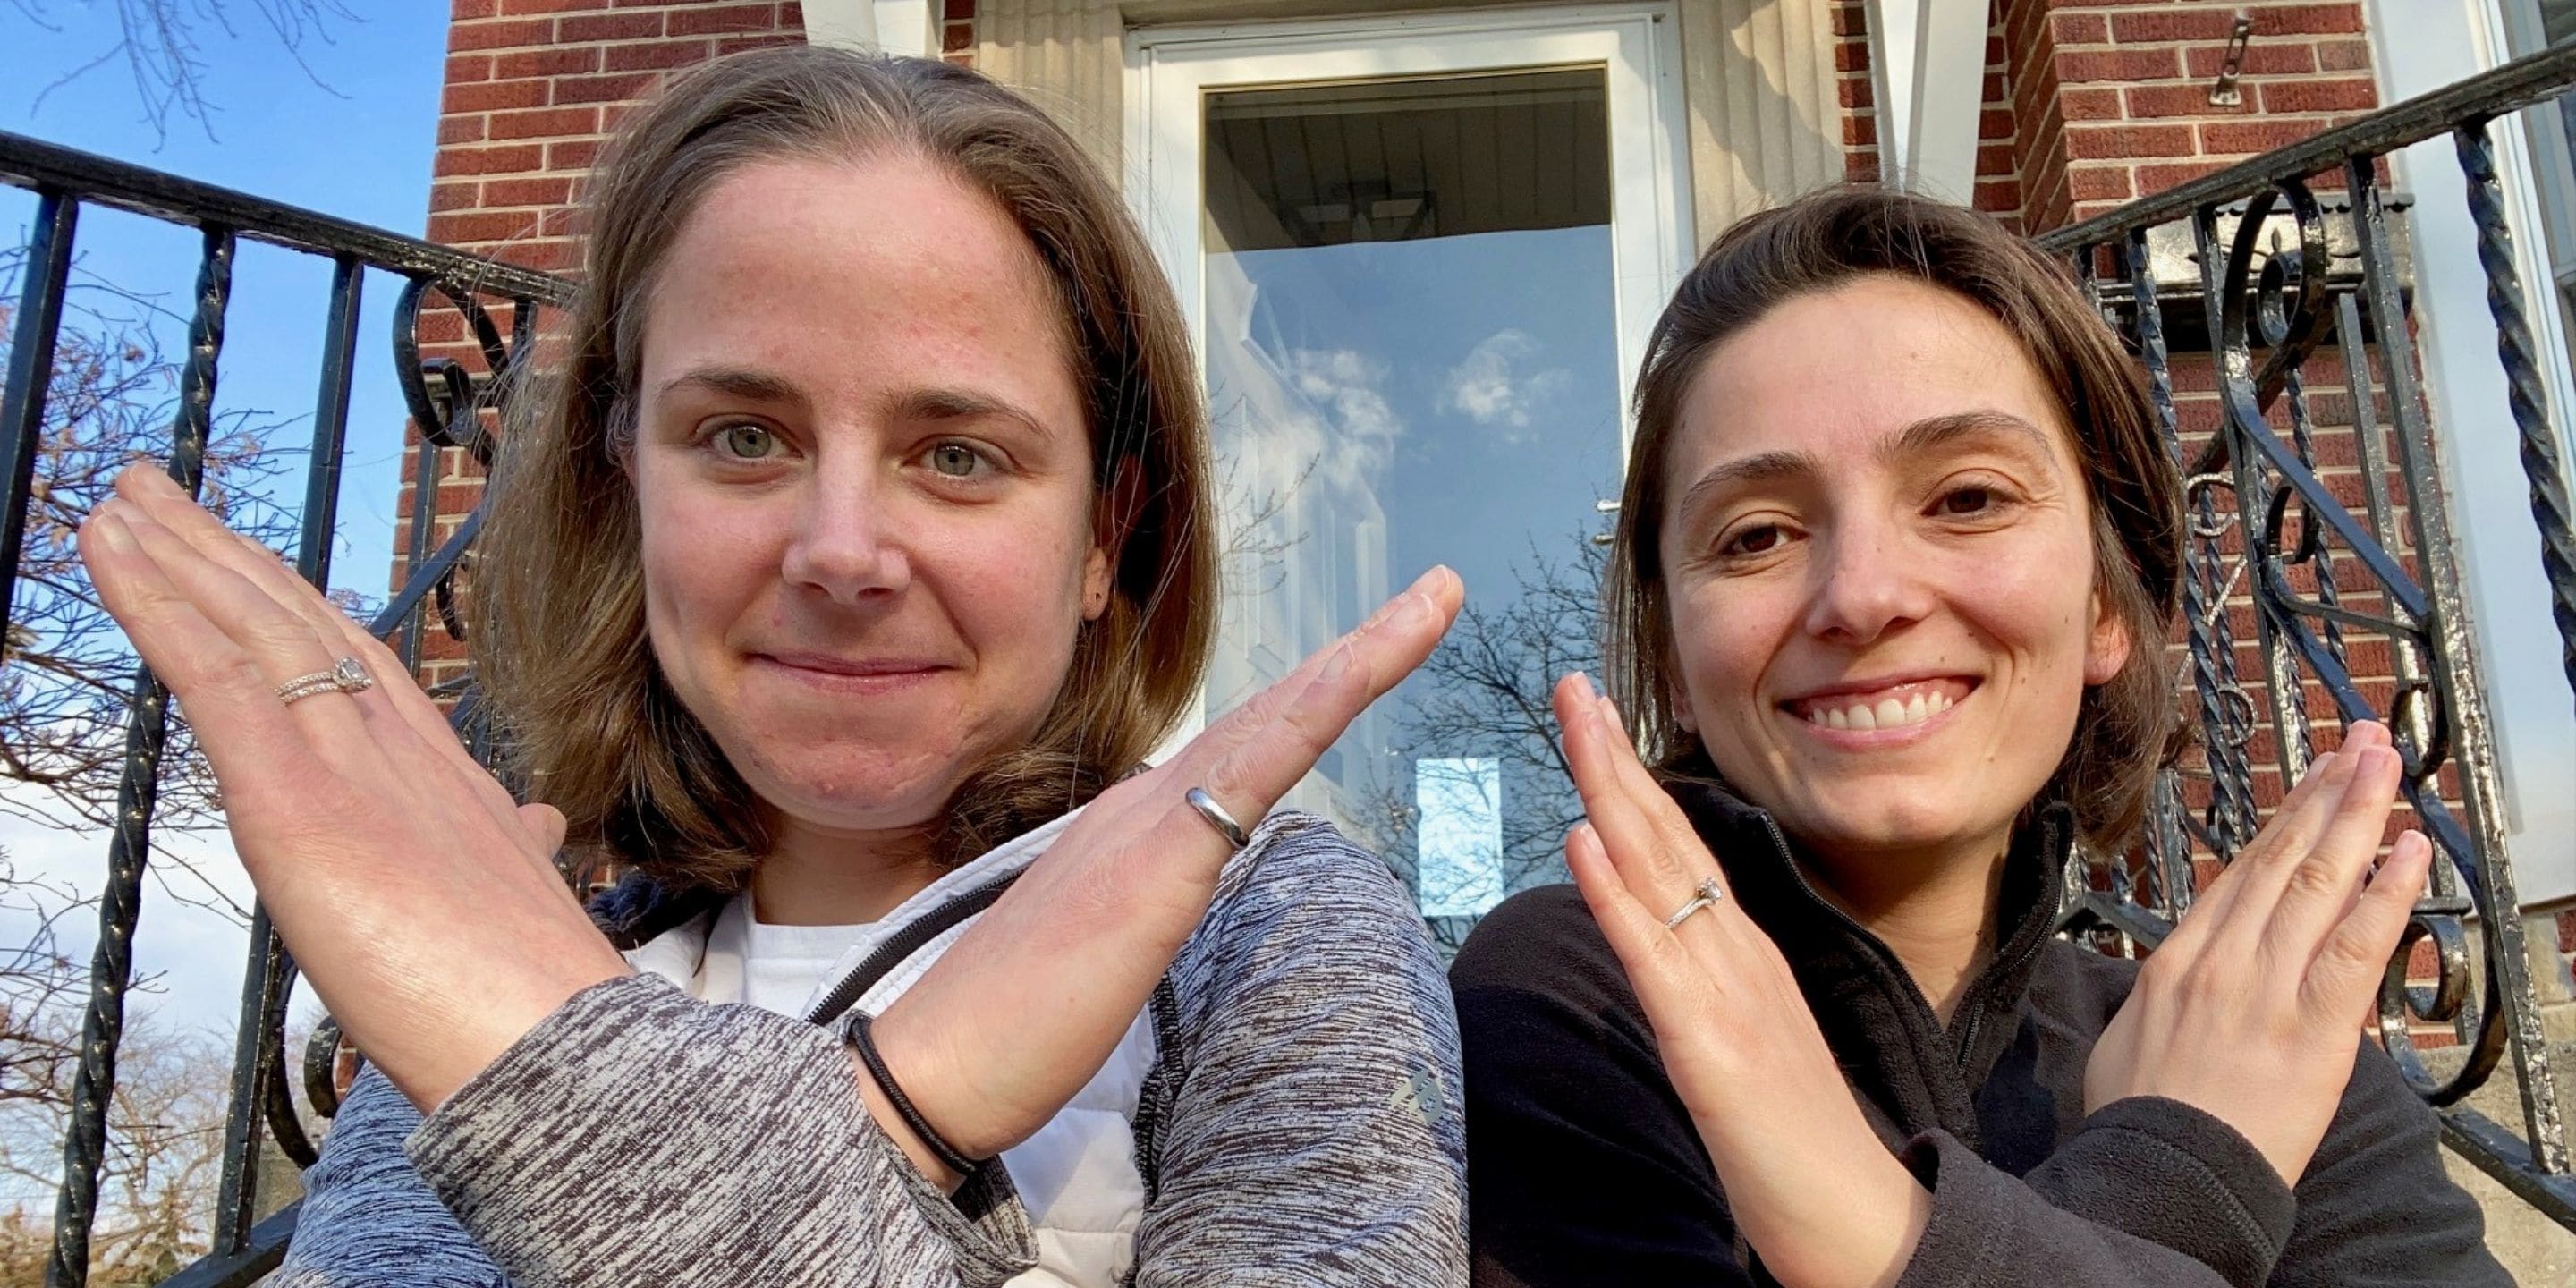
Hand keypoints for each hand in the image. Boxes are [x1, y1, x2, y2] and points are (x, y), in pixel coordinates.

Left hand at [79, 466, 630, 1109]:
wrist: (552, 1037)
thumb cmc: (536, 998)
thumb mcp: (521, 902)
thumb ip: (515, 851)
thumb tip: (535, 825)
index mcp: (444, 776)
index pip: (358, 665)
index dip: (295, 605)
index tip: (246, 563)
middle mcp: (398, 748)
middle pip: (300, 623)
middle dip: (224, 555)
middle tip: (154, 492)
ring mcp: (350, 765)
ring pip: (254, 630)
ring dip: (176, 557)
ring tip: (118, 500)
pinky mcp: (296, 797)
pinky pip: (215, 678)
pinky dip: (157, 606)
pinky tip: (114, 552)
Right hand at [866, 566, 1462, 1179]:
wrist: (935, 1066)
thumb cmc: (1008, 1030)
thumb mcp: (1096, 958)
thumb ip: (1136, 919)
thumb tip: (1159, 910)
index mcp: (1130, 828)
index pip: (1241, 748)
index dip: (1312, 698)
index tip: (1371, 660)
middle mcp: (1142, 803)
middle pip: (1273, 710)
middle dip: (1361, 649)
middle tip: (1441, 592)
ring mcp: (1150, 821)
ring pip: (1279, 717)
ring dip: (1364, 654)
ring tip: (1438, 599)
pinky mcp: (1160, 858)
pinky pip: (1258, 767)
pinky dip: (1320, 706)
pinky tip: (1367, 667)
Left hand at [1552, 673, 1928, 1287]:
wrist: (1861, 1221)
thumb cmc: (1795, 1143)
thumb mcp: (1739, 1042)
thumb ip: (1698, 984)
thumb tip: (1645, 929)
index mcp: (1743, 954)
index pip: (1679, 846)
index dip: (1634, 779)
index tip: (1595, 716)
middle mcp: (1738, 955)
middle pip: (1667, 835)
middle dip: (1613, 755)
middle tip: (1570, 681)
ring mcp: (1727, 994)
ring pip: (1658, 872)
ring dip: (1609, 791)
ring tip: (1574, 721)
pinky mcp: (1711, 1048)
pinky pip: (1652, 958)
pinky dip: (1612, 895)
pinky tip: (1582, 842)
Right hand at [2084, 720, 2430, 1185]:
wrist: (2160, 1177)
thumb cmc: (2138, 1122)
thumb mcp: (2126, 1039)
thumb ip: (2160, 995)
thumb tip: (2176, 975)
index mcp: (2178, 961)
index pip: (2240, 874)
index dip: (2283, 822)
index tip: (2312, 781)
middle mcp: (2223, 960)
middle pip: (2282, 860)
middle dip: (2326, 795)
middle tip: (2362, 746)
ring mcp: (2268, 988)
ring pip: (2318, 884)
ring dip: (2357, 817)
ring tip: (2385, 768)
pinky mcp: (2313, 1028)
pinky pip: (2355, 948)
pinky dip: (2387, 894)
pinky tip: (2410, 850)